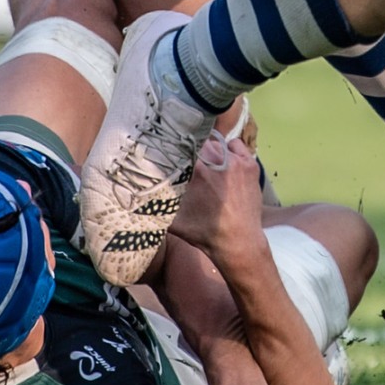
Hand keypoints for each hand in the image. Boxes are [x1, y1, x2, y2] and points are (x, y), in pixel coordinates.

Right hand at [168, 132, 267, 265]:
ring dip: (210, 151)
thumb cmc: (203, 232)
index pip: (182, 146)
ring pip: (217, 143)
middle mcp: (217, 159)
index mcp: (197, 170)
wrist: (238, 242)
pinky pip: (236, 146)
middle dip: (192, 152)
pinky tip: (225, 163)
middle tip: (190, 164)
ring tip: (208, 165)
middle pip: (199, 143)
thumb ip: (156, 202)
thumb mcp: (173, 219)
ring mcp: (237, 160)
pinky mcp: (250, 163)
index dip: (176, 149)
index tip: (172, 155)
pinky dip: (229, 151)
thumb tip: (135, 192)